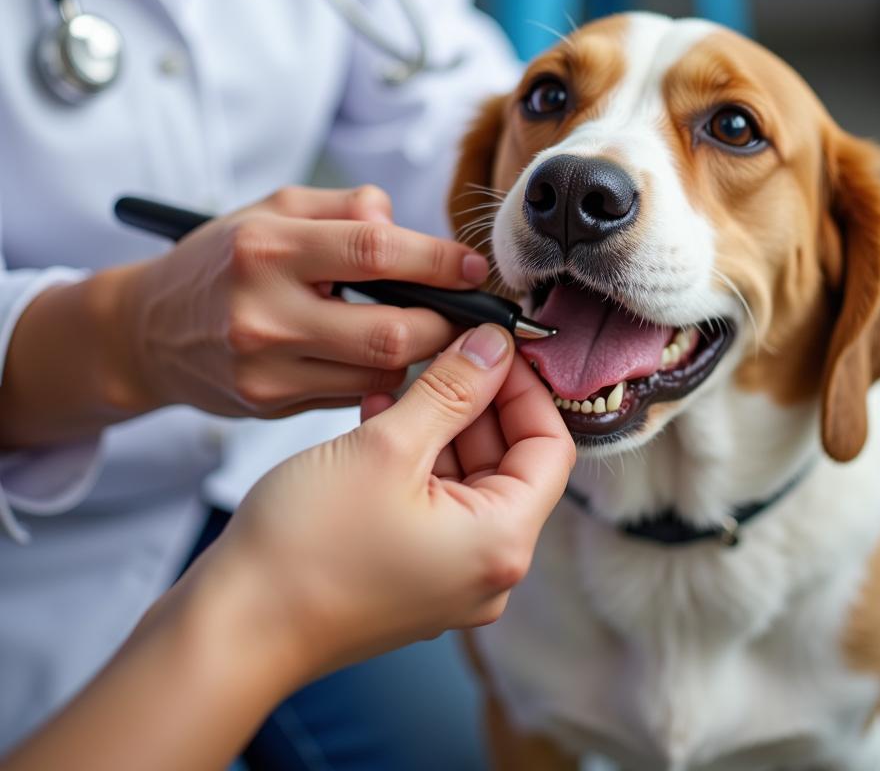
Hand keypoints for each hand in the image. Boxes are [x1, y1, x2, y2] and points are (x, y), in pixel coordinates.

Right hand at [3, 328, 572, 770]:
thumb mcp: (389, 447)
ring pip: (466, 478)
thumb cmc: (305, 548)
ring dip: (440, 423)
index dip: (526, 388)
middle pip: (510, 461)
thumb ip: (452, 389)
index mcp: (501, 542)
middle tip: (444, 349)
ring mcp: (448, 576)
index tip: (495, 346)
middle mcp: (487, 568)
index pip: (551, 447)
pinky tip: (379, 415)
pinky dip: (414, 457)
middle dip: (477, 400)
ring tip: (401, 379)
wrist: (231, 629)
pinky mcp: (411, 574)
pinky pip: (433, 502)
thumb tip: (494, 345)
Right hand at [104, 186, 489, 417]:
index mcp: (268, 248)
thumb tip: (403, 225)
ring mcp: (265, 367)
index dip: (439, 261)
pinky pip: (351, 395)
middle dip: (443, 325)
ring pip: (378, 374)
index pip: (376, 251)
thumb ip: (346, 207)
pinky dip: (377, 376)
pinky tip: (373, 355)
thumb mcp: (274, 210)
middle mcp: (264, 312)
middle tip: (463, 314)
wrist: (147, 330)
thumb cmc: (222, 260)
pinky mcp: (268, 404)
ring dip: (415, 355)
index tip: (474, 268)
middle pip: (390, 333)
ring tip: (421, 330)